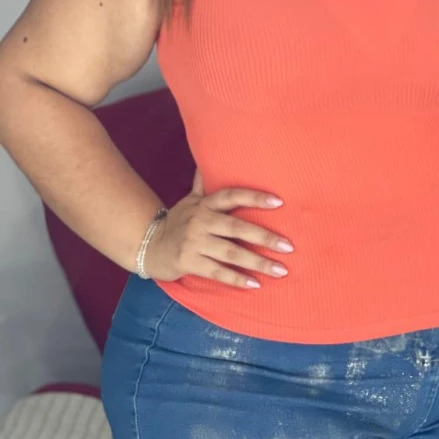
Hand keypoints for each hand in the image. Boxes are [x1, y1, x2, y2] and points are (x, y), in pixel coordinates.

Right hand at [144, 168, 293, 288]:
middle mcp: (201, 221)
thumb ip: (204, 183)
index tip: (279, 202)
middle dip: (265, 237)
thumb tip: (211, 154)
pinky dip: (237, 279)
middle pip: (237, 227)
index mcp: (205, 204)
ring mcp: (194, 242)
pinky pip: (217, 272)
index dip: (255, 197)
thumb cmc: (179, 221)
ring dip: (257, 262)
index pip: (232, 196)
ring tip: (280, 270)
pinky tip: (255, 284)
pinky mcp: (189, 262)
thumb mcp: (190, 199)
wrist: (149, 245)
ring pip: (231, 252)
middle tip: (288, 246)